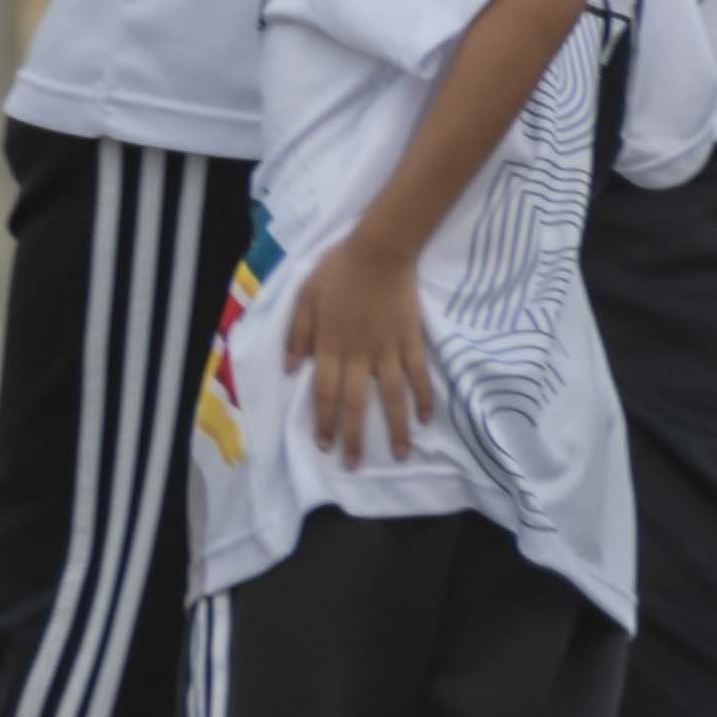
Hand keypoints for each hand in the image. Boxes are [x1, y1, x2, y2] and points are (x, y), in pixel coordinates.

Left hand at [291, 233, 439, 466]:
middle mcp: (359, 354)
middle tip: (355, 465)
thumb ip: (296, 334)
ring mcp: (388, 350)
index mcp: (330, 345)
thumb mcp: (304, 297)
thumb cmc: (337, 272)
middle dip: (354, 437)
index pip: (324, 392)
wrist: (379, 251)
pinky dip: (425, 399)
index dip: (323, 420)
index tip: (324, 445)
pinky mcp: (412, 341)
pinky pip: (420, 376)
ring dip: (394, 428)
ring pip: (392, 397)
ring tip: (399, 454)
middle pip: (355, 403)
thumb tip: (290, 369)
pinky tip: (426, 419)